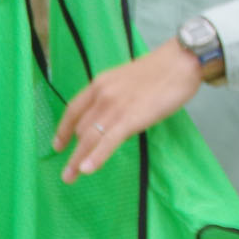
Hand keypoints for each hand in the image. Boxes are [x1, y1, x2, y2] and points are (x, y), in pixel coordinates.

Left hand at [53, 41, 202, 182]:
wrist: (181, 62)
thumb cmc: (162, 70)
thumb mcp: (128, 79)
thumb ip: (115, 96)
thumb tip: (112, 117)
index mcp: (100, 83)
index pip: (73, 109)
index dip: (63, 129)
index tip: (58, 145)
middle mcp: (102, 94)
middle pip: (81, 128)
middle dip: (74, 151)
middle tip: (69, 171)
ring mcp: (115, 107)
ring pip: (89, 138)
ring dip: (77, 160)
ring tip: (71, 177)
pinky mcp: (130, 118)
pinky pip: (107, 141)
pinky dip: (96, 157)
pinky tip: (87, 169)